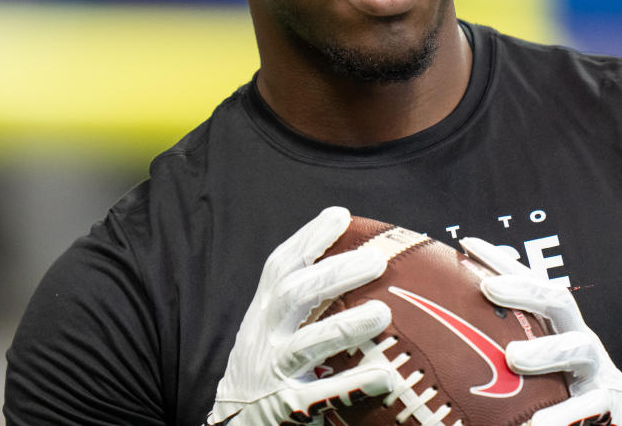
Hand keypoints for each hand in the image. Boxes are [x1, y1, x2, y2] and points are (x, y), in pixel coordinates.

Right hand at [207, 207, 395, 425]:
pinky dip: (354, 385)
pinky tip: (386, 377)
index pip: (280, 267)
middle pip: (294, 296)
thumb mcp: (273, 327)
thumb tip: (362, 261)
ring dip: (345, 326)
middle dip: (334, 274)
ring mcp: (272, 372)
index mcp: (263, 312)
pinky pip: (321, 396)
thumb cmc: (269, 366)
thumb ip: (305, 300)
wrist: (235, 425)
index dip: (308, 238)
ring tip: (382, 313)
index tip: (339, 216)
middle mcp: (263, 337)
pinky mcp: (286, 408)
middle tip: (376, 260)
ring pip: (305, 345)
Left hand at [460, 237, 621, 425]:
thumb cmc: (572, 398)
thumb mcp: (543, 372)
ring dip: (546, 349)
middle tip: (488, 287)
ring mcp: (599, 372)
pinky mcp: (612, 407)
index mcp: (561, 331)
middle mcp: (581, 343)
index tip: (466, 243)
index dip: (502, 262)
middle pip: (558, 301)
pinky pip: (590, 406)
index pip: (532, 286)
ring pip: (579, 347)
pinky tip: (535, 424)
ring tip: (514, 355)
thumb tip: (452, 346)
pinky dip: (563, 414)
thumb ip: (511, 355)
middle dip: (524, 288)